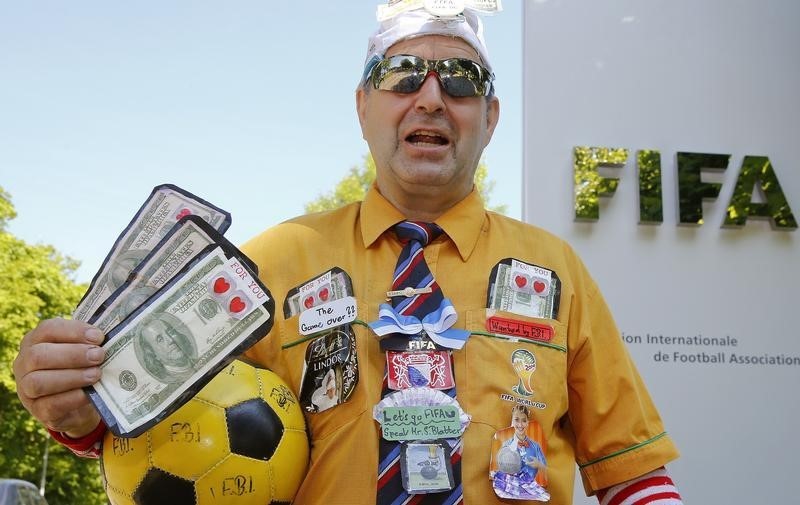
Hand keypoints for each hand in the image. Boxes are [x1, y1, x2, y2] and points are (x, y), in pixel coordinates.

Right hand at [13, 318, 104, 437]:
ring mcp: (26, 389)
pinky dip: (72, 398)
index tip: (98, 337)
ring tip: (96, 374)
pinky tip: (88, 394)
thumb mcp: (83, 350)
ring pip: (39, 382)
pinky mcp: (37, 411)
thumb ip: (90, 341)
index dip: (73, 331)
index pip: (47, 329)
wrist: (80, 405)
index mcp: (35, 341)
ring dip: (72, 377)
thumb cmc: (81, 368)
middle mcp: (24, 363)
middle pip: (38, 355)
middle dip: (72, 355)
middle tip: (98, 356)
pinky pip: (50, 405)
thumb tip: (112, 335)